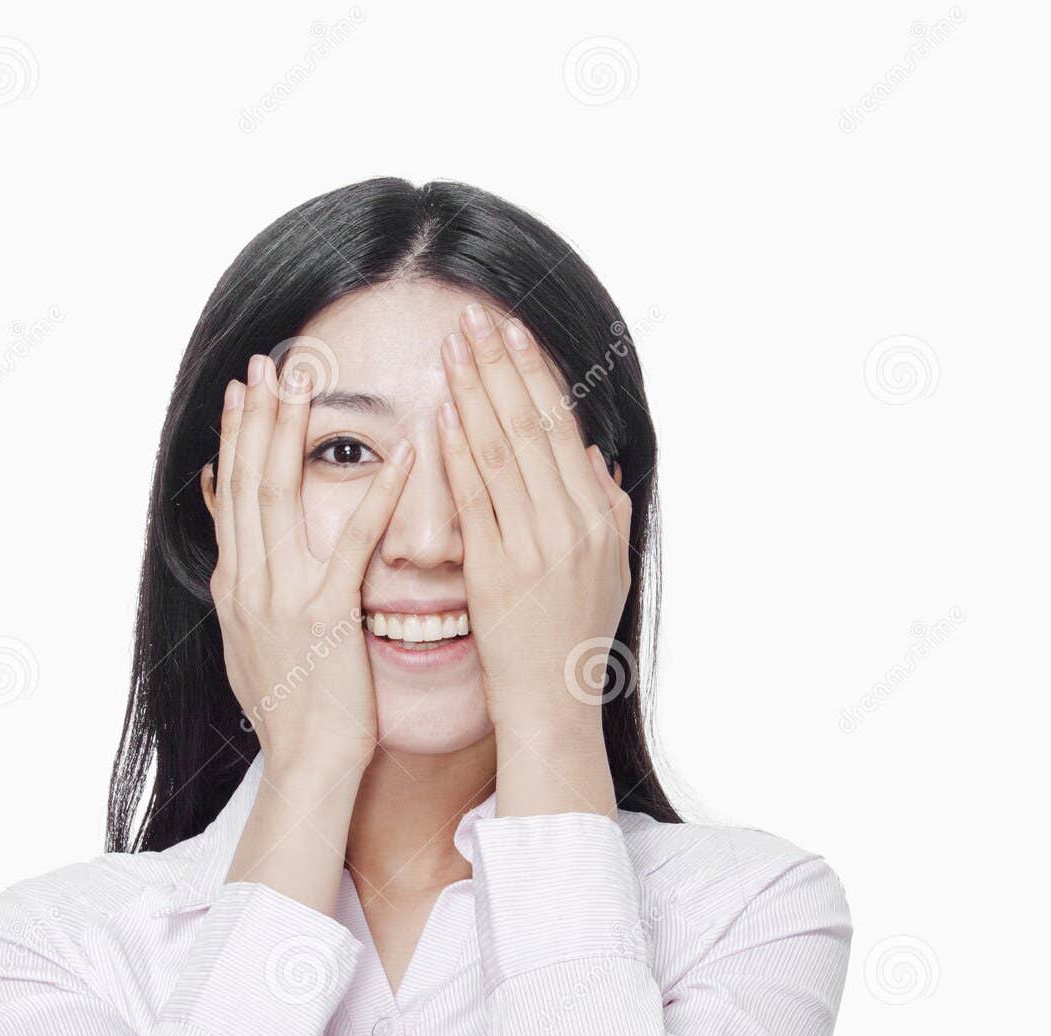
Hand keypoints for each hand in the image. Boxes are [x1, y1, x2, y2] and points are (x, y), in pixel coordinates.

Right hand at [208, 352, 413, 778]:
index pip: (231, 498)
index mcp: (236, 589)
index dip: (235, 440)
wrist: (307, 766)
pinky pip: (352, 542)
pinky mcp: (325, 615)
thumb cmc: (297, 717)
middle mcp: (249, 584)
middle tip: (265, 362)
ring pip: (278, 496)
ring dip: (290, 433)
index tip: (241, 393)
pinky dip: (377, 495)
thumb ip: (250, 600)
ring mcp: (281, 597)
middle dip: (253, 416)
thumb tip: (240, 566)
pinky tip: (401, 455)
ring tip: (303, 382)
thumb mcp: (256, 649)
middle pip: (246, 482)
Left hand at [437, 302, 632, 761]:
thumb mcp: (608, 568)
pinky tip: (442, 415)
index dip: (535, 376)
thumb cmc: (573, 639)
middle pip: (532, 427)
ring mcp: (536, 548)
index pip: (562, 429)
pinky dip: (459, 454)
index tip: (511, 333)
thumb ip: (604, 506)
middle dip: (500, 367)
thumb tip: (590, 453)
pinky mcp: (498, 574)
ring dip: (475, 394)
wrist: (555, 704)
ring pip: (503, 453)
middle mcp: (573, 525)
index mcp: (599, 517)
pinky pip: (476, 501)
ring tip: (452, 348)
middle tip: (473, 316)